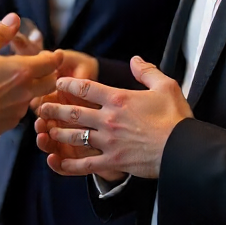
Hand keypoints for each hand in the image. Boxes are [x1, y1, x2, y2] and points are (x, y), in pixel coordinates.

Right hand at [0, 14, 63, 138]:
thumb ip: (0, 33)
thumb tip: (14, 18)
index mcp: (22, 70)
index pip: (52, 63)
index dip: (55, 57)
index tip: (55, 53)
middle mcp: (26, 91)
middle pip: (51, 82)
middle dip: (48, 73)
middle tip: (38, 66)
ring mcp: (19, 109)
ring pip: (36, 96)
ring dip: (33, 88)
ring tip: (17, 81)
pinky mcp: (10, 122)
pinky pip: (21, 110)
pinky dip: (18, 102)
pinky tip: (3, 97)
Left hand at [36, 56, 191, 178]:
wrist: (184, 150)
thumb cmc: (176, 118)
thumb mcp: (165, 86)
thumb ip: (147, 71)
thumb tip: (135, 59)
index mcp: (118, 99)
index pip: (86, 88)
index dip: (68, 84)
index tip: (58, 84)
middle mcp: (109, 119)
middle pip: (73, 112)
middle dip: (54, 109)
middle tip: (42, 107)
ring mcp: (109, 142)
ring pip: (74, 137)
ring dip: (57, 133)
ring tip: (45, 131)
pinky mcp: (113, 162)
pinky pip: (85, 164)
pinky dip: (68, 164)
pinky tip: (56, 162)